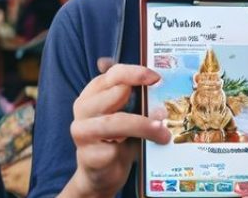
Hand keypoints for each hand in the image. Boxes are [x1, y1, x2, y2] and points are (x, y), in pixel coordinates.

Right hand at [60, 59, 170, 197]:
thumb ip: (138, 98)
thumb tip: (158, 80)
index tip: (157, 79)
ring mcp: (83, 132)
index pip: (113, 74)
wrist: (103, 174)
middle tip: (165, 112)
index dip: (136, 73)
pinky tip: (142, 152)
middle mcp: (84, 108)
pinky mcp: (88, 156)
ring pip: (115, 121)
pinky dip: (130, 149)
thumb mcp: (129, 115)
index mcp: (93, 92)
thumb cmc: (119, 140)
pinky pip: (112, 149)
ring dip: (143, 126)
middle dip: (144, 100)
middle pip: (115, 93)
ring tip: (163, 134)